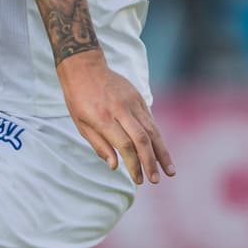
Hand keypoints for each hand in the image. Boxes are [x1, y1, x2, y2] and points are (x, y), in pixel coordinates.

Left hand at [55, 53, 174, 185]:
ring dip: (162, 152)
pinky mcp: (139, 98)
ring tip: (169, 170)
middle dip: (151, 162)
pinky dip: (158, 138)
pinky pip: (151, 121)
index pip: (125, 145)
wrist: (84, 67)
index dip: (134, 164)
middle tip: (155, 180)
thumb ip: (99, 145)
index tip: (138, 179)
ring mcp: (132, 103)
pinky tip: (163, 152)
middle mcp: (120, 110)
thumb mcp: (80, 123)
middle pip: (142, 139)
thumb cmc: (78, 98)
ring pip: (152, 130)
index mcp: (103, 118)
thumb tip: (115, 166)